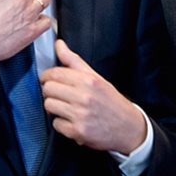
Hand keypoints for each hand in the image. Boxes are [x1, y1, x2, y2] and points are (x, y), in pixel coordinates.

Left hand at [40, 39, 146, 153]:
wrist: (128, 126)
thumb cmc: (111, 101)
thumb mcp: (96, 77)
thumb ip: (74, 61)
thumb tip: (58, 44)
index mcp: (88, 81)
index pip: (54, 73)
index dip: (47, 76)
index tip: (48, 79)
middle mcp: (84, 96)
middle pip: (48, 89)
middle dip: (50, 91)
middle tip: (59, 94)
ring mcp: (80, 114)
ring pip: (49, 106)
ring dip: (55, 107)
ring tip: (67, 107)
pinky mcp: (78, 131)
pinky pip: (56, 124)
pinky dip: (62, 124)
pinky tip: (72, 120)